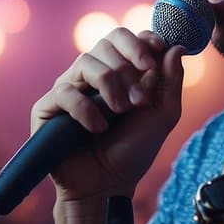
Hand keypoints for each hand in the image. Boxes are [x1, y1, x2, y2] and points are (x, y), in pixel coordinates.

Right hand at [31, 28, 184, 201]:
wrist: (107, 186)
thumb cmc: (133, 152)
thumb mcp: (162, 116)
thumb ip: (171, 81)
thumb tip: (175, 46)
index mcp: (117, 72)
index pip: (123, 38)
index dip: (140, 40)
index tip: (155, 55)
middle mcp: (91, 76)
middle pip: (106, 43)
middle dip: (129, 68)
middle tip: (140, 99)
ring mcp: (68, 89)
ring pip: (87, 63)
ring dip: (111, 86)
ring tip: (122, 112)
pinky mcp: (48, 107)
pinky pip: (66, 92)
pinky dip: (86, 109)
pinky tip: (98, 128)